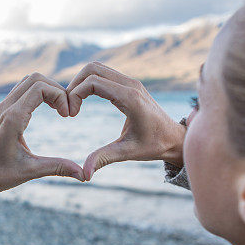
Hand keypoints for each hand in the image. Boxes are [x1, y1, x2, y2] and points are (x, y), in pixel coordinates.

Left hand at [0, 73, 84, 201]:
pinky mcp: (1, 110)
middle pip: (35, 78)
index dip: (60, 96)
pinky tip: (48, 110)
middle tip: (67, 110)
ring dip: (47, 89)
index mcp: (12, 119)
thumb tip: (84, 175)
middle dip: (56, 89)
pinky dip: (38, 93)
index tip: (68, 115)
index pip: (39, 88)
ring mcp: (1, 107)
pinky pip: (22, 90)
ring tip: (59, 109)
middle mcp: (5, 108)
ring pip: (27, 81)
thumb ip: (57, 168)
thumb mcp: (30, 171)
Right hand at [66, 61, 186, 180]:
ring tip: (74, 105)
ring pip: (97, 68)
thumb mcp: (128, 152)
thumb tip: (84, 175)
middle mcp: (131, 84)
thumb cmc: (154, 145)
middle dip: (75, 85)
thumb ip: (104, 158)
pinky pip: (104, 74)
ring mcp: (131, 81)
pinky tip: (84, 101)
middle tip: (69, 108)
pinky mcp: (130, 84)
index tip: (71, 115)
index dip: (75, 95)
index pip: (93, 82)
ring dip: (81, 82)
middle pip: (92, 68)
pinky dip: (90, 83)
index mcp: (130, 98)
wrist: (175, 138)